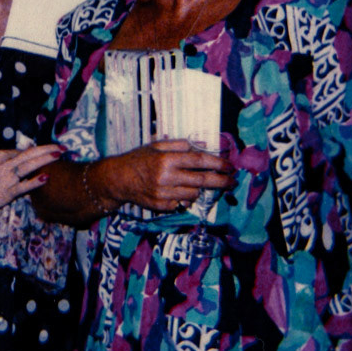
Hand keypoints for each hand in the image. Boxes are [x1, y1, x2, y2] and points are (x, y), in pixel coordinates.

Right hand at [0, 144, 60, 212]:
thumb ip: (10, 161)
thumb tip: (28, 156)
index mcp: (3, 155)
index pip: (26, 151)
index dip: (42, 149)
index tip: (55, 148)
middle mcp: (5, 163)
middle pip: (30, 153)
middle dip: (48, 149)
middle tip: (63, 148)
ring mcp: (6, 177)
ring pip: (28, 165)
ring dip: (45, 159)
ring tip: (58, 155)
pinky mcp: (7, 191)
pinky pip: (24, 185)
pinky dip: (35, 180)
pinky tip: (46, 177)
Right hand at [97, 139, 232, 211]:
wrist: (118, 179)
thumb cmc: (138, 159)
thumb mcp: (156, 145)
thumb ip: (180, 144)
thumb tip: (203, 145)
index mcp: (166, 159)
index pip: (199, 161)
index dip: (218, 163)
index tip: (229, 166)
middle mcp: (166, 177)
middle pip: (202, 180)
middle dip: (221, 181)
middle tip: (232, 181)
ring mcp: (164, 193)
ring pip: (194, 194)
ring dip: (200, 189)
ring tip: (197, 183)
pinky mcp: (161, 206)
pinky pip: (182, 203)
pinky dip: (185, 197)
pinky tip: (179, 191)